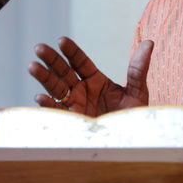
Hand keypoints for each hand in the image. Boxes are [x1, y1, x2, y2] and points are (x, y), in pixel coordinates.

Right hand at [27, 36, 152, 116]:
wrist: (132, 141)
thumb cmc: (133, 116)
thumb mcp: (137, 90)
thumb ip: (138, 68)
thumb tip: (149, 42)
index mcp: (96, 80)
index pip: (80, 62)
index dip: (71, 51)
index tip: (62, 40)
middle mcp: (82, 91)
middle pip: (63, 72)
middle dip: (51, 60)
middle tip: (39, 48)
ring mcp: (75, 106)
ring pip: (56, 89)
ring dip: (44, 78)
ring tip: (32, 66)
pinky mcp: (73, 122)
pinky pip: (57, 112)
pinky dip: (48, 105)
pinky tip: (40, 97)